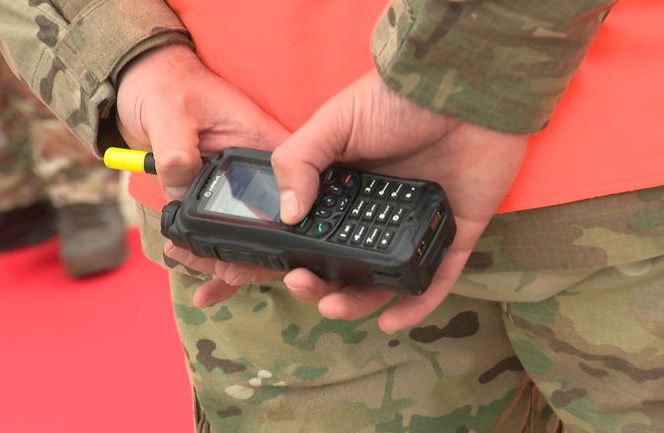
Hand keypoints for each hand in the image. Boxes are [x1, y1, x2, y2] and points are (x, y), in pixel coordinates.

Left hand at [117, 45, 289, 306]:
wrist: (144, 84)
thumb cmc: (165, 88)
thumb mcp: (170, 112)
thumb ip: (177, 146)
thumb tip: (181, 179)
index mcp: (261, 142)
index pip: (290, 190)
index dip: (282, 229)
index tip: (254, 254)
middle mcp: (257, 169)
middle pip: (273, 223)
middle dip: (250, 257)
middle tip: (218, 274)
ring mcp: (239, 185)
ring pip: (250, 235)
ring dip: (227, 261)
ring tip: (193, 270)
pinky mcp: (219, 195)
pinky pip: (223, 230)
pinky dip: (213, 256)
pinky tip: (200, 280)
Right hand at [271, 70, 528, 332]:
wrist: (464, 89)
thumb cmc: (396, 100)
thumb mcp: (334, 123)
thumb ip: (300, 161)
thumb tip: (286, 215)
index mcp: (348, 187)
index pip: (318, 233)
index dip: (299, 256)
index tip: (286, 270)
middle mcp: (379, 210)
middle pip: (346, 262)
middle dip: (321, 284)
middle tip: (306, 287)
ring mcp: (415, 224)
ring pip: (385, 278)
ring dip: (358, 302)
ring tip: (336, 308)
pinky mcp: (454, 234)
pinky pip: (436, 279)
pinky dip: (416, 305)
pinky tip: (391, 321)